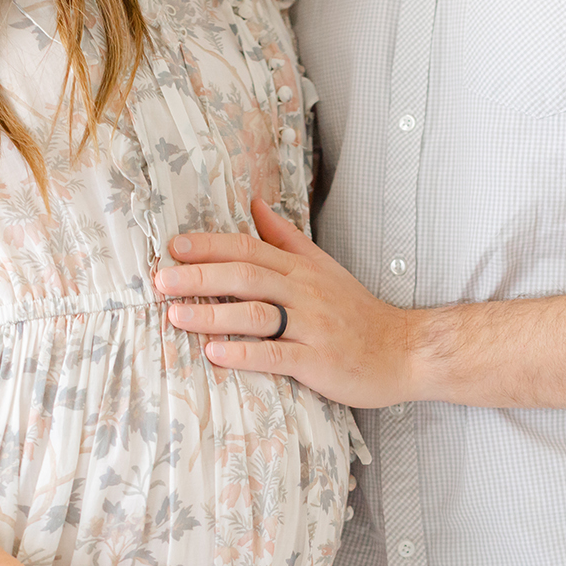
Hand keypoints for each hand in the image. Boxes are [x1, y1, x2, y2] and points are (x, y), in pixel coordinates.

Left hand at [156, 198, 425, 408]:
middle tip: (161, 280)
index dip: (210, 245)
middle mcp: (304, 293)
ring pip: (255, 314)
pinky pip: (275, 355)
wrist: (404, 351)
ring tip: (175, 315)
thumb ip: (286, 238)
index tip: (174, 247)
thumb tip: (253, 204)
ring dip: (212, 314)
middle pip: (246, 276)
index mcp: (301, 269)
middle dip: (200, 276)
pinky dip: (243, 354)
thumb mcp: (323, 268)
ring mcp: (311, 327)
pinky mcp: (317, 361)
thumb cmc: (358, 314)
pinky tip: (214, 354)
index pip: (249, 248)